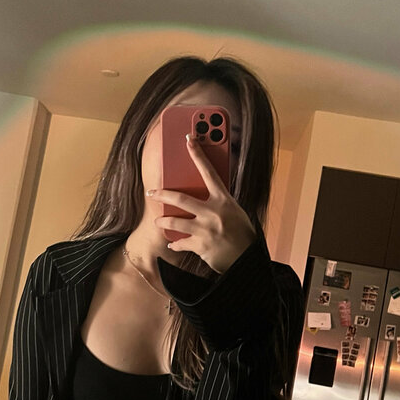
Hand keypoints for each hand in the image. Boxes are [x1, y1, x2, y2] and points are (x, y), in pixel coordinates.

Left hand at [146, 134, 256, 273]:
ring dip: (163, 221)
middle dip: (162, 194)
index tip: (190, 140)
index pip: (209, 172)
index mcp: (224, 200)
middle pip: (180, 198)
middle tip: (152, 192)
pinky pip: (180, 243)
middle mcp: (213, 212)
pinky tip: (173, 245)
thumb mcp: (235, 212)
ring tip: (159, 221)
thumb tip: (203, 195)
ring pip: (174, 221)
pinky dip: (175, 244)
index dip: (198, 154)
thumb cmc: (243, 234)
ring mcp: (205, 230)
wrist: (247, 260)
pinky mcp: (200, 246)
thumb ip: (220, 203)